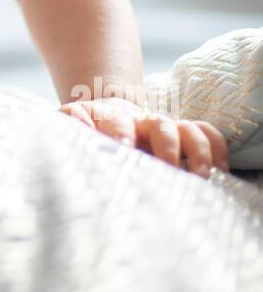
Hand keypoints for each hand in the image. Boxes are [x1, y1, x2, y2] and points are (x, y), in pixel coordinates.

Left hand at [57, 97, 229, 177]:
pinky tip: (220, 171)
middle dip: (167, 146)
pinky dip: (217, 148)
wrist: (105, 115)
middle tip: (169, 168)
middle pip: (162, 125)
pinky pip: (206, 133)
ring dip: (198, 150)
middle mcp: (143, 122)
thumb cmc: (87, 129)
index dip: (121, 134)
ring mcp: (166, 128)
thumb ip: (71, 120)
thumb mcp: (72, 123)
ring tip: (202, 176)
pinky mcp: (183, 135)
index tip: (124, 149)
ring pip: (189, 129)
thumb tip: (78, 124)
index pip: (119, 123)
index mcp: (112, 119)